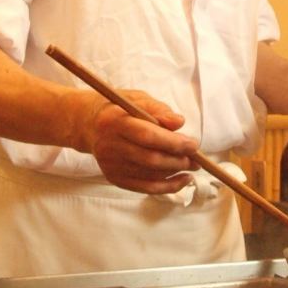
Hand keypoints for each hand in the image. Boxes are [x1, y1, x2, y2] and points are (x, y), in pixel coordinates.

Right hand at [72, 89, 199, 193]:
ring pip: (149, 175)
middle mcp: (109, 146)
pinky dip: (166, 187)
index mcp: (115, 122)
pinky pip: (143, 187)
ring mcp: (110, 165)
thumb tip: (179, 122)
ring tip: (193, 167)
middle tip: (198, 159)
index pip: (147, 135)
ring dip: (175, 174)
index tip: (194, 144)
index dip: (173, 142)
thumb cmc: (121, 108)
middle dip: (178, 161)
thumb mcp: (139, 99)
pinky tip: (182, 180)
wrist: (90, 124)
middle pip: (149, 159)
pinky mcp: (113, 177)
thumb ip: (159, 110)